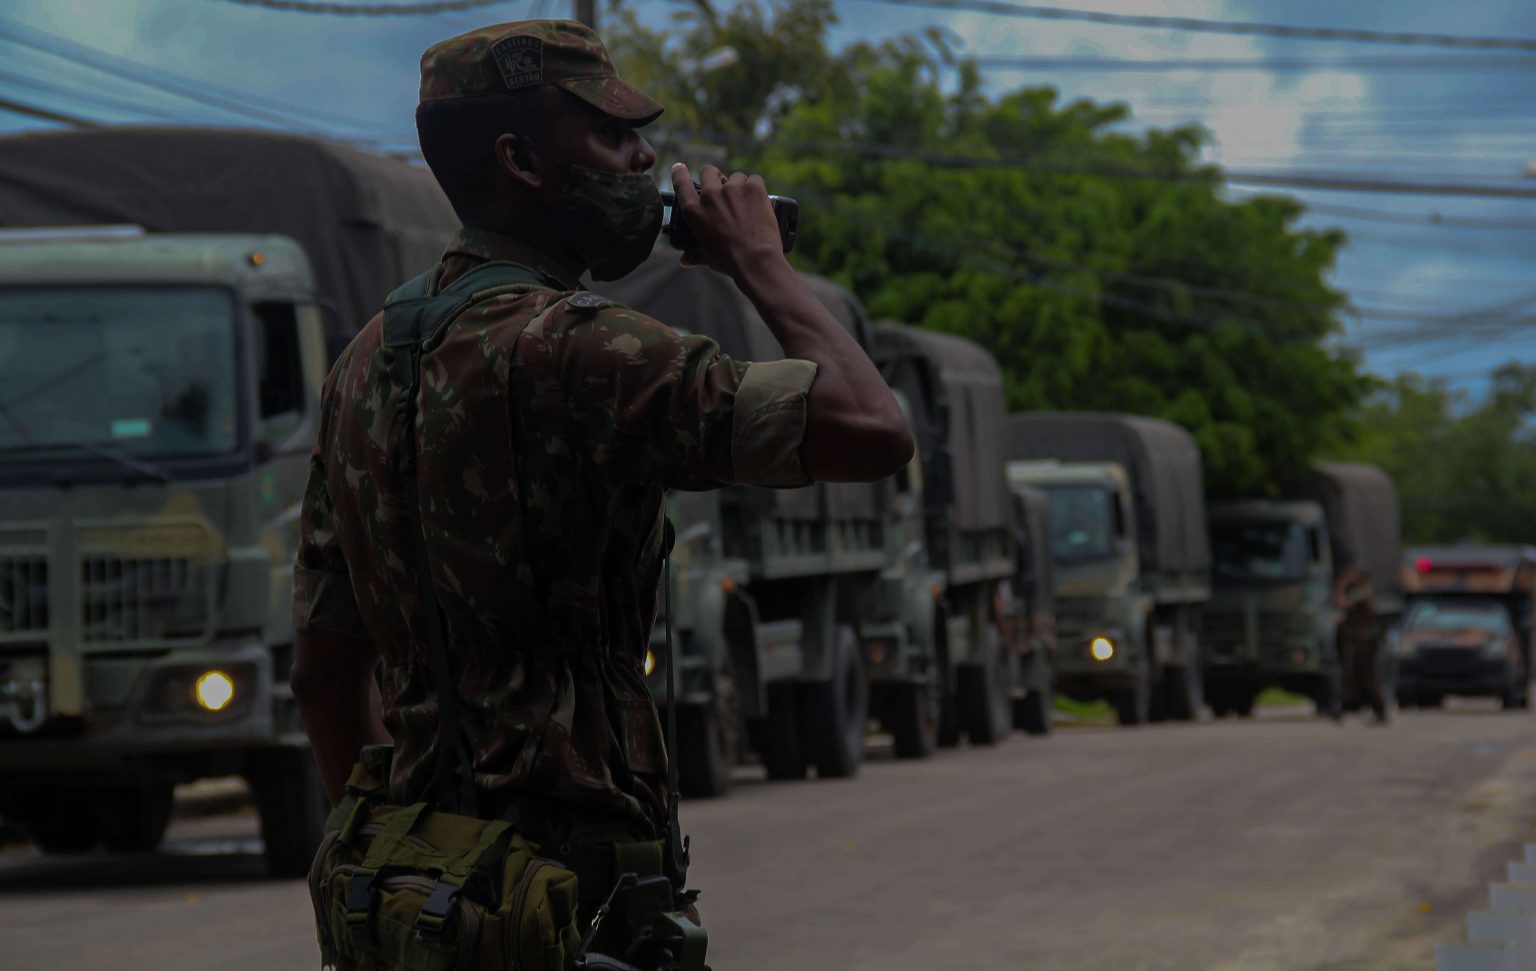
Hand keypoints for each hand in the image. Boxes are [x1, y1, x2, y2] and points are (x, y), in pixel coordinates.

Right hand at [671, 162, 786, 278]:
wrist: (756, 261)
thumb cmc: (729, 261)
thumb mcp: (707, 257)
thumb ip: (695, 254)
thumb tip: (684, 260)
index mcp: (694, 211)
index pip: (681, 183)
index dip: (680, 173)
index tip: (680, 168)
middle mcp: (710, 195)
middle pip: (709, 171)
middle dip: (715, 177)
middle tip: (723, 188)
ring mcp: (732, 189)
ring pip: (735, 177)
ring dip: (739, 186)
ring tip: (746, 205)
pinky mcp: (753, 188)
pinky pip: (754, 179)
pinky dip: (757, 189)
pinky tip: (759, 202)